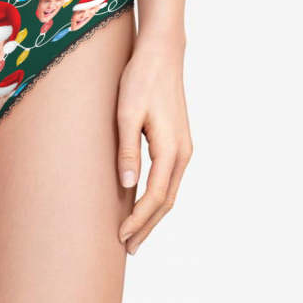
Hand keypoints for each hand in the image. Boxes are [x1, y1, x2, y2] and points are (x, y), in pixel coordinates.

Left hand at [116, 39, 192, 254]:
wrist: (161, 54)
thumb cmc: (140, 80)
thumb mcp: (126, 114)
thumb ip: (127, 150)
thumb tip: (127, 186)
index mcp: (171, 150)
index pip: (155, 197)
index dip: (138, 220)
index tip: (120, 236)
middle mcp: (182, 153)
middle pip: (167, 202)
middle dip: (147, 227)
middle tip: (127, 249)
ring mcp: (183, 148)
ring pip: (170, 192)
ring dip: (153, 216)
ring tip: (134, 234)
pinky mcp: (177, 142)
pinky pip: (169, 180)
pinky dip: (157, 198)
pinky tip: (143, 204)